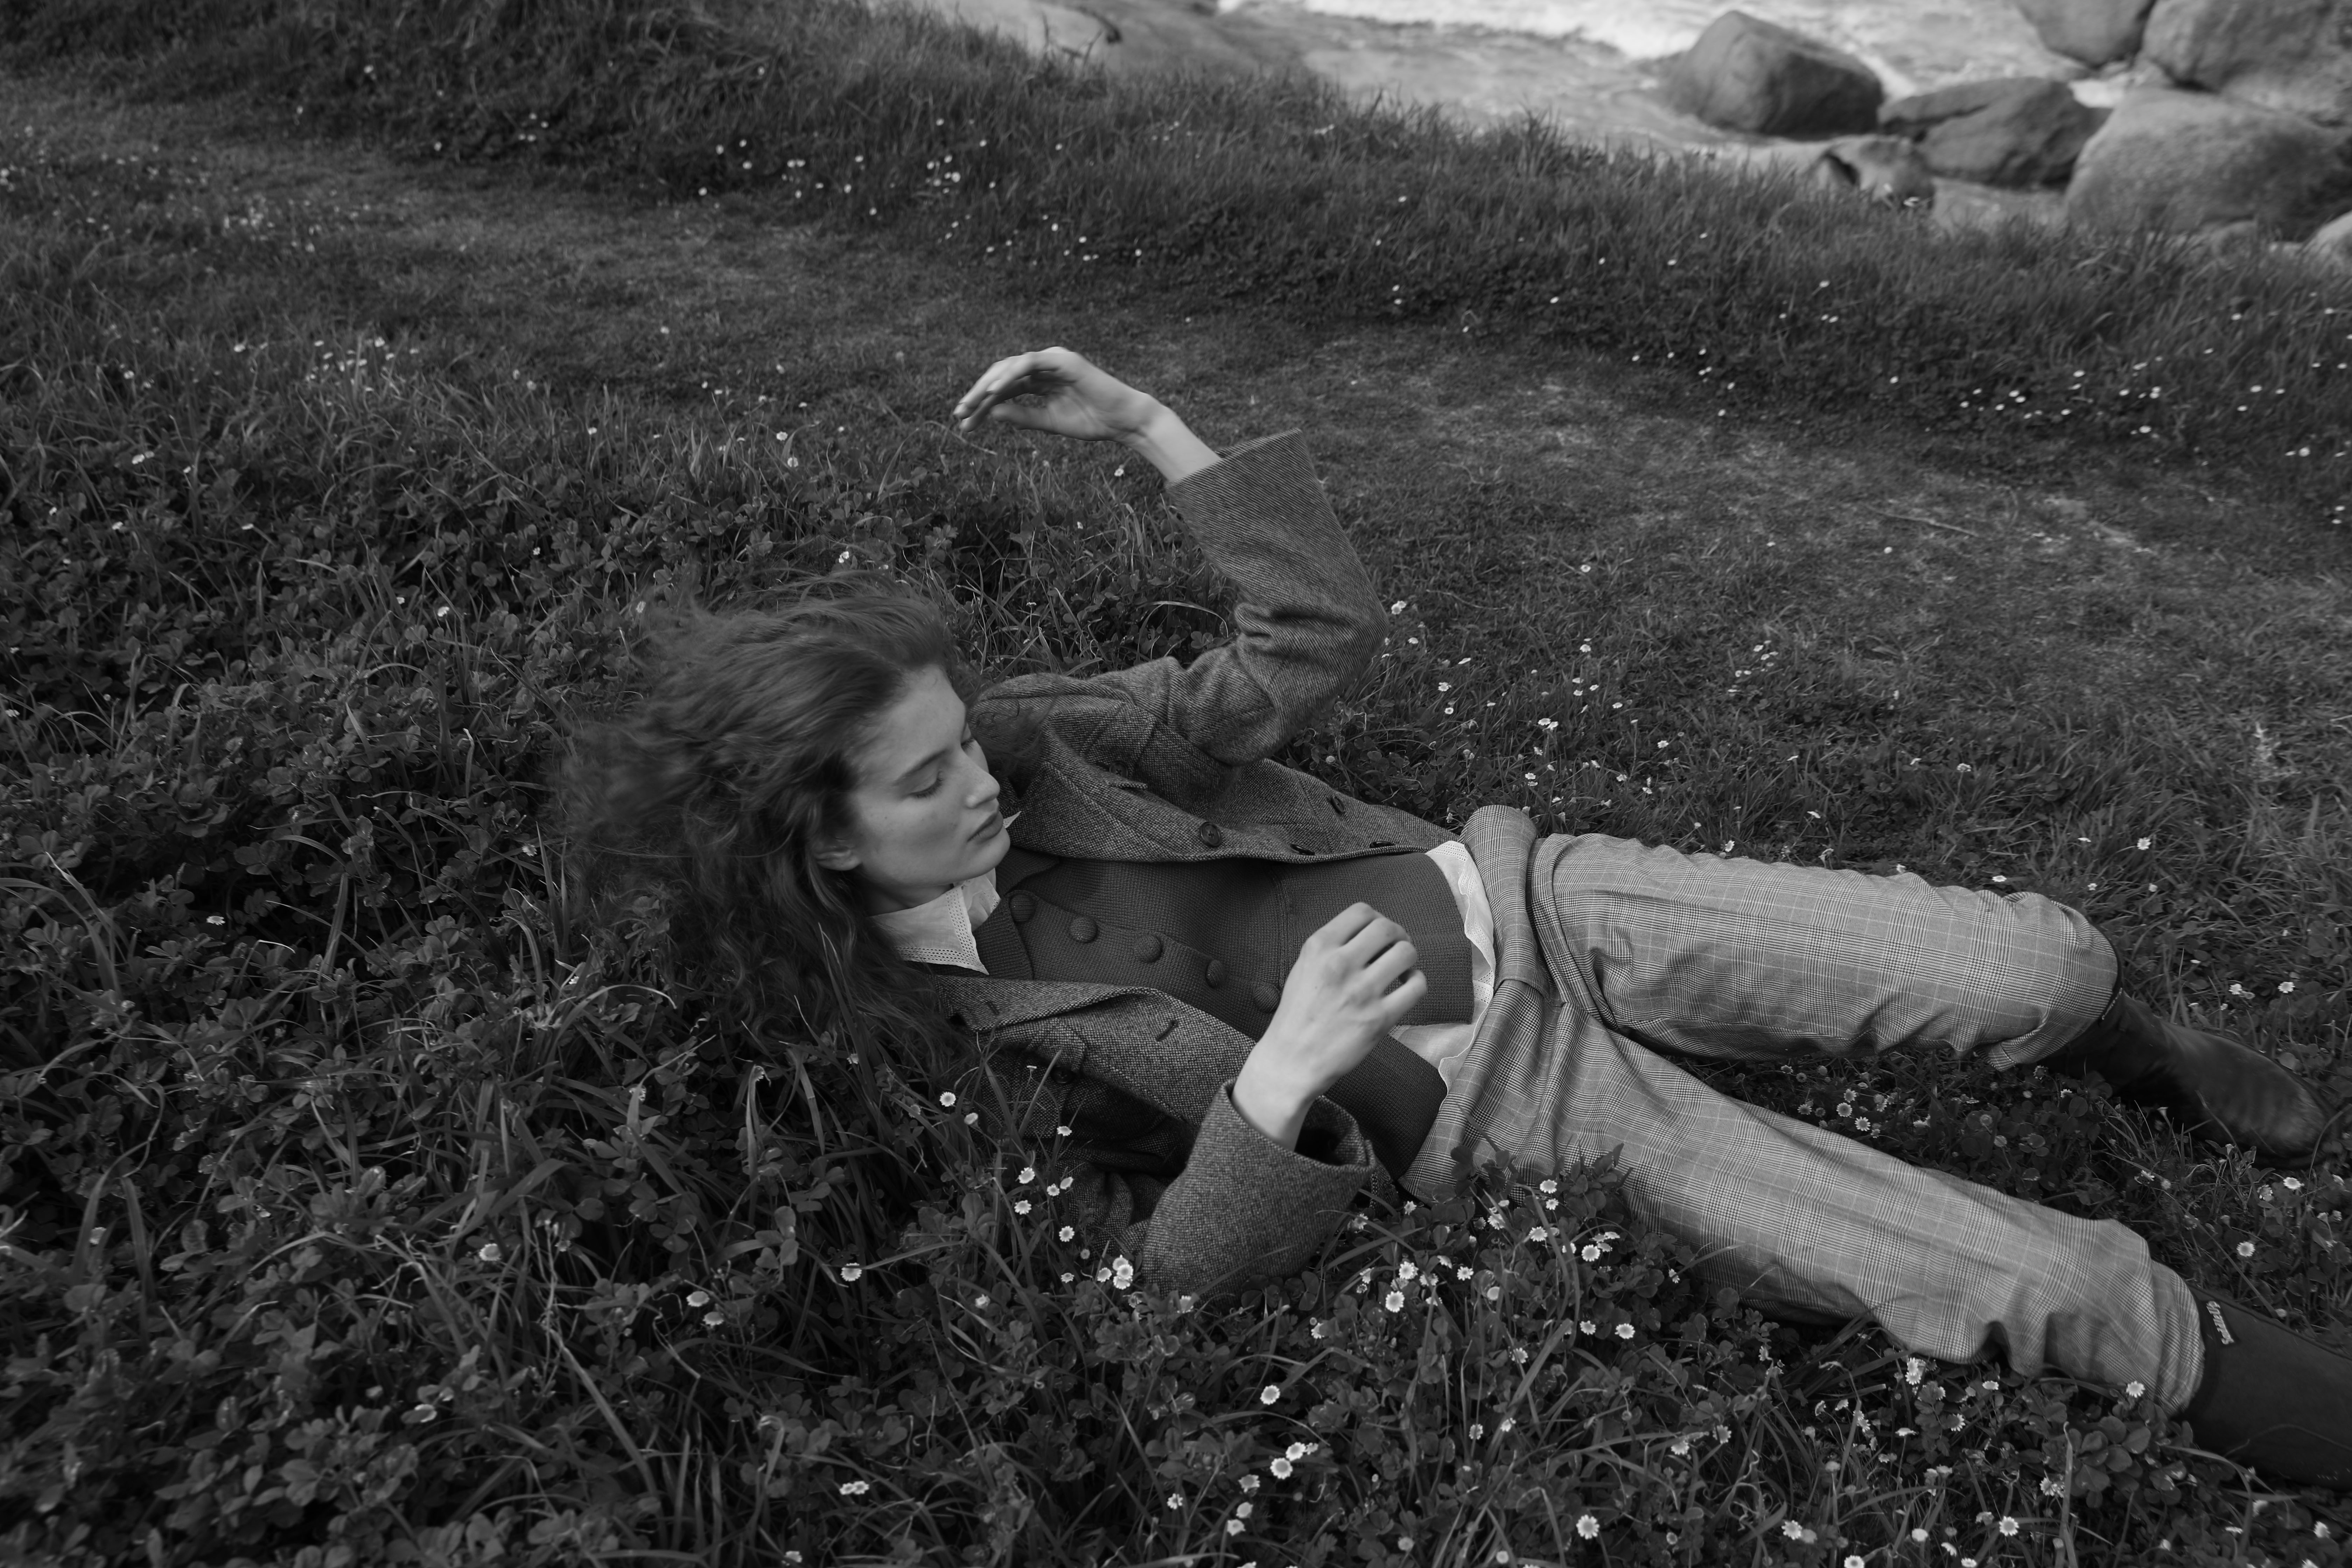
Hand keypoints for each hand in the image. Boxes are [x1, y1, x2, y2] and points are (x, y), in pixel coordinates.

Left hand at [951, 347, 1161, 442]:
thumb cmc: (1092, 421)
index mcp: (1040, 379)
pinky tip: (993, 392)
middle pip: (1001, 375)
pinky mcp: (1062, 360)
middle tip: (959, 414)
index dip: (982, 404)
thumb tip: (991, 413)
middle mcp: (1044, 366)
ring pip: (1010, 367)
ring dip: (987, 386)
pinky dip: (1009, 376)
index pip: (1004, 388)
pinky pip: (1028, 364)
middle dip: (978, 394)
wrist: (1124, 422)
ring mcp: (1053, 359)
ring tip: (970, 405)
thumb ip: (1022, 416)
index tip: (964, 423)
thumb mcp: (1049, 422)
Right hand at [1234, 905, 1425, 1145]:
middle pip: (1388, 928)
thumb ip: (1333, 947)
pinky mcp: (1379, 1018)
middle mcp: (1340, 964)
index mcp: (1319, 948)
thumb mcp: (1304, 968)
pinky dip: (1416, 982)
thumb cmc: (1298, 1014)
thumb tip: (1372, 934)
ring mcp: (1361, 991)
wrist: (1291, 1060)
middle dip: (1397, 935)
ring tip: (1401, 970)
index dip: (1376, 920)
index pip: (1361, 911)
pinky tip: (1405, 989)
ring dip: (1408, 957)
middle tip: (1395, 949)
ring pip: (1406, 953)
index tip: (1377, 935)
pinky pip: (1416, 986)